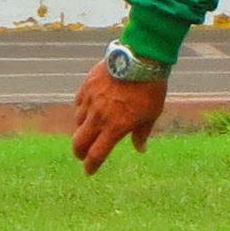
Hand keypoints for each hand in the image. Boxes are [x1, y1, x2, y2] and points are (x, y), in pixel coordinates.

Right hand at [70, 56, 167, 173]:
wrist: (141, 58)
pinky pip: (79, 102)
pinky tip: (88, 108)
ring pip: (78, 121)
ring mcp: (91, 100)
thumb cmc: (150, 88)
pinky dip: (82, 109)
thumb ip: (142, 133)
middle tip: (82, 155)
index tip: (88, 172)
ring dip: (82, 129)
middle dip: (79, 152)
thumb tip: (140, 149)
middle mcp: (99, 117)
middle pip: (79, 142)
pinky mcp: (87, 85)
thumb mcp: (151, 114)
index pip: (97, 154)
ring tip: (89, 128)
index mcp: (115, 127)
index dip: (91, 166)